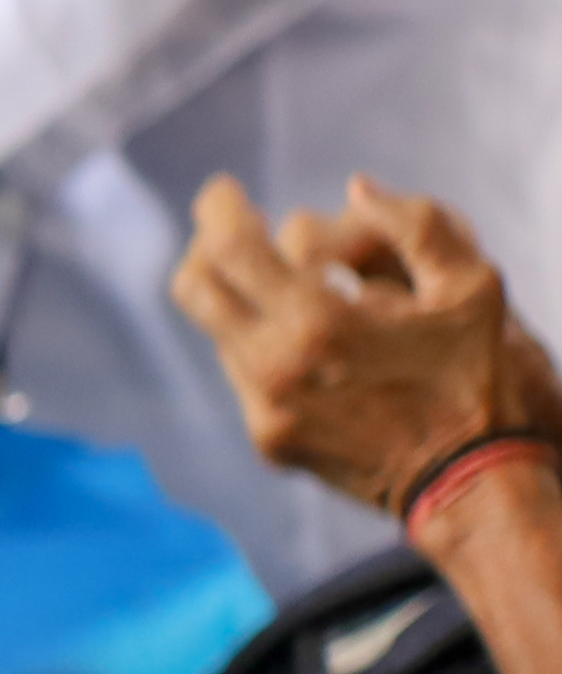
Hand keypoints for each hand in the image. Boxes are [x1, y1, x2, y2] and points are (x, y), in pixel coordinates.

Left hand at [172, 176, 561, 519]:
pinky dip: (263, 347)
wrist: (473, 487)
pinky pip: (244, 377)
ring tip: (284, 289)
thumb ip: (417, 225)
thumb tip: (357, 186)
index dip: (218, 208)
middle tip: (235, 232)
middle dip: (206, 249)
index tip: (225, 191)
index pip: (229, 247)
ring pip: (219, 333)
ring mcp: (265, 409)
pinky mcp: (269, 440)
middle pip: (194, 288)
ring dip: (241, 301)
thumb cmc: (479, 382)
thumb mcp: (473, 290)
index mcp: (318, 324)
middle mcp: (275, 368)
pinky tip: (307, 346)